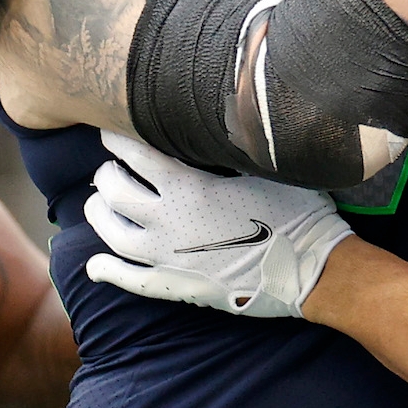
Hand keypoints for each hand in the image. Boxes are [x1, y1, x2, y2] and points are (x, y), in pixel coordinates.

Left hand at [82, 131, 352, 318]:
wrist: (311, 270)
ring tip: (99, 203)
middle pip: (115, 191)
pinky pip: (129, 280)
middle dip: (107, 174)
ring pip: (112, 233)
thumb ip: (228, 147)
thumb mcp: (263, 168)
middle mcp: (167, 222)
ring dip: (99, 214)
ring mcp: (166, 258)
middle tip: (111, 167)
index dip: (119, 139)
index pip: (136, 154)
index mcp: (188, 188)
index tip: (112, 130)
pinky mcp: (175, 285)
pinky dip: (107, 270)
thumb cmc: (296, 213)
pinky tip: (96, 264)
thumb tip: (213, 121)